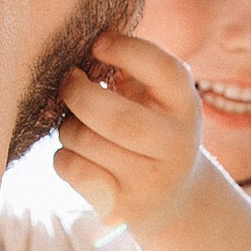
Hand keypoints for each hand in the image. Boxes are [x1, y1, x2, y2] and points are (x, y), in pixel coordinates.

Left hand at [52, 31, 205, 235]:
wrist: (174, 198)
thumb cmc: (153, 130)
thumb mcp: (157, 97)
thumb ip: (132, 68)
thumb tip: (87, 42)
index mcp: (187, 106)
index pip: (165, 71)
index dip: (127, 50)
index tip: (97, 43)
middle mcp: (177, 146)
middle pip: (116, 118)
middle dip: (78, 94)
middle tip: (68, 81)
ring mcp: (151, 182)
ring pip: (85, 142)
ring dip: (68, 126)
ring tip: (77, 126)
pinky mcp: (123, 208)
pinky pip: (72, 168)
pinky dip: (63, 155)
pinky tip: (77, 154)